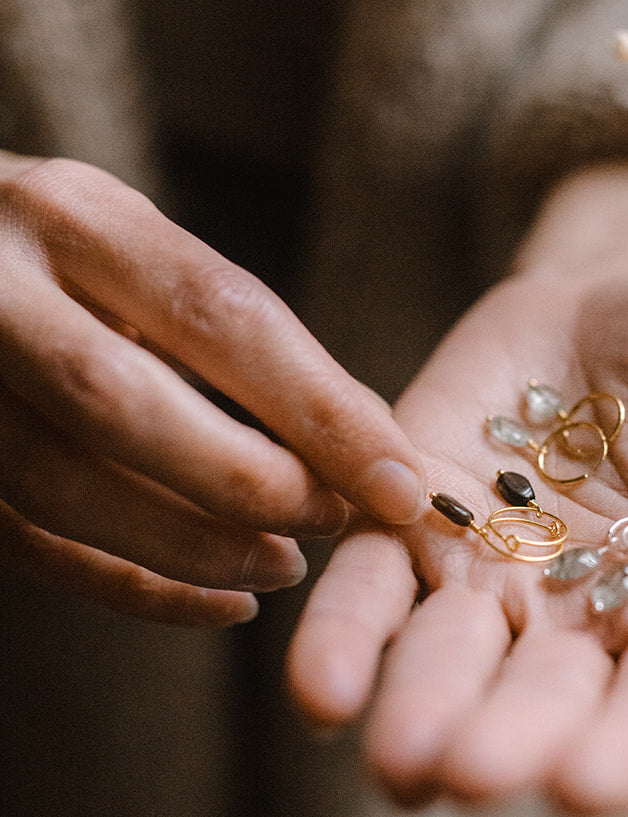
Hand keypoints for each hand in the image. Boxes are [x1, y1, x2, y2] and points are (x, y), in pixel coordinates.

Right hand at [0, 153, 425, 623]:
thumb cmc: (48, 253)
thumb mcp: (128, 248)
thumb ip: (224, 325)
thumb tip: (365, 437)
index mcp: (70, 214)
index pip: (212, 312)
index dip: (316, 407)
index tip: (401, 482)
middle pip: (119, 402)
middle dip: (245, 481)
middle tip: (332, 522)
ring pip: (64, 487)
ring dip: (192, 546)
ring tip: (285, 566)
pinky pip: (30, 544)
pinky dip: (131, 587)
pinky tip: (218, 601)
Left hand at [288, 271, 627, 814]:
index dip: (625, 753)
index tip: (582, 788)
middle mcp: (582, 623)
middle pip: (540, 700)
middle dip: (502, 739)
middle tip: (466, 777)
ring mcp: (490, 575)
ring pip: (445, 658)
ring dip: (416, 709)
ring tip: (394, 758)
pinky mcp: (410, 516)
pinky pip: (370, 584)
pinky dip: (344, 636)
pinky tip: (317, 688)